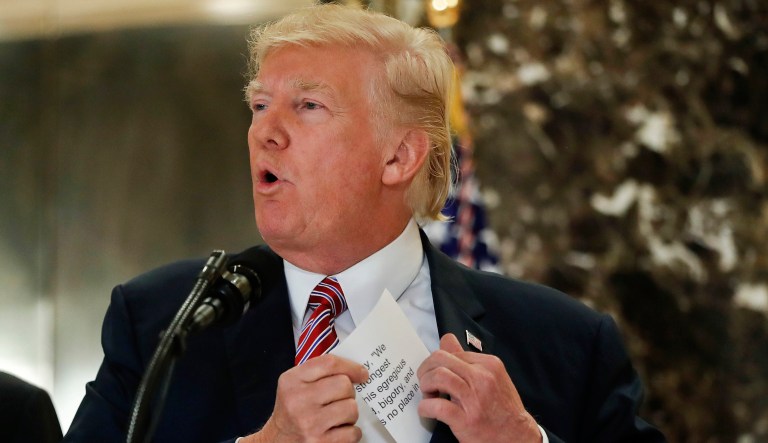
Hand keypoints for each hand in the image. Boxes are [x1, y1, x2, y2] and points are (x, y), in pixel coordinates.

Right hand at [243, 354, 368, 442]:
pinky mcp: (320, 442)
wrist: (276, 441)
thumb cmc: (291, 410)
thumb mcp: (294, 384)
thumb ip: (318, 372)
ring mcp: (310, 423)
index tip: (362, 373)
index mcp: (292, 381)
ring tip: (339, 416)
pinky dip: (351, 432)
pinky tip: (339, 430)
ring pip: (351, 408)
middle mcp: (299, 400)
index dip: (351, 366)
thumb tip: (353, 370)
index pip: (329, 363)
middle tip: (341, 399)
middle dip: (349, 392)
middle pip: (344, 385)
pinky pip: (352, 432)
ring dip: (350, 413)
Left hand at [417, 334, 540, 442]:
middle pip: (441, 359)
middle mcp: (482, 378)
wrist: (517, 436)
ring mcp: (474, 398)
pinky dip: (425, 407)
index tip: (434, 372)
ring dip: (425, 385)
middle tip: (425, 382)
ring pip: (438, 377)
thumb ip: (467, 359)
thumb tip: (447, 339)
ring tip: (428, 395)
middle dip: (426, 370)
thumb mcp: (491, 377)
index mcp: (488, 364)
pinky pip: (437, 406)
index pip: (451, 352)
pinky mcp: (466, 419)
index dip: (436, 362)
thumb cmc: (503, 408)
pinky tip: (427, 411)